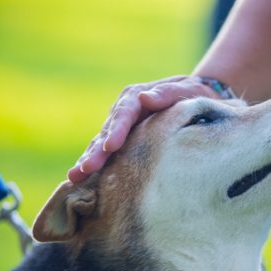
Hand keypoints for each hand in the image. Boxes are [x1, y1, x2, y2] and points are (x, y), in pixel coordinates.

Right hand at [68, 75, 219, 181]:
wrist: (195, 98)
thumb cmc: (195, 95)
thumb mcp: (188, 90)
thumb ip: (168, 94)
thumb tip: (145, 98)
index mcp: (137, 96)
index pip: (124, 113)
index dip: (117, 130)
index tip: (111, 147)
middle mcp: (124, 110)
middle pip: (107, 131)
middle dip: (96, 151)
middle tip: (85, 169)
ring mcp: (121, 126)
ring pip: (101, 143)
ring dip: (89, 160)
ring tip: (75, 177)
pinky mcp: (122, 140)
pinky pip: (106, 152)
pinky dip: (95, 164)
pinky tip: (83, 180)